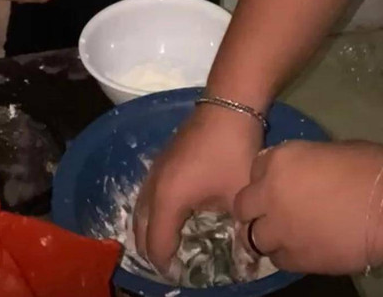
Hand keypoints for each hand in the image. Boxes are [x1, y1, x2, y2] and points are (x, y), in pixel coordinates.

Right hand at [134, 103, 262, 272]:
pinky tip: (171, 213)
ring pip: (141, 209)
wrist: (228, 105)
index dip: (166, 266)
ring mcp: (155, 169)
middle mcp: (154, 186)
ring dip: (149, 229)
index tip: (180, 276)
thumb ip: (237, 229)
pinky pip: (147, 193)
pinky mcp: (162, 158)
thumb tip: (242, 253)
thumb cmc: (232, 152)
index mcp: (168, 199)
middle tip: (170, 265)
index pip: (157, 244)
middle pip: (140, 228)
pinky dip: (153, 210)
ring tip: (167, 244)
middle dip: (151, 251)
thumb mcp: (237, 196)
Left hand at [234, 139, 382, 274]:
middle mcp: (270, 195)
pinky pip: (278, 260)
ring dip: (266, 235)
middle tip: (273, 212)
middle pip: (244, 206)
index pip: (255, 169)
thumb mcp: (325, 152)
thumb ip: (303, 166)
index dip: (267, 177)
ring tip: (285, 234)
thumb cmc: (367, 167)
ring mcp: (281, 229)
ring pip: (254, 238)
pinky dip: (284, 254)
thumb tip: (302, 178)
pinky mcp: (298, 259)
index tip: (279, 184)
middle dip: (255, 208)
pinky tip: (301, 248)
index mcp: (278, 161)